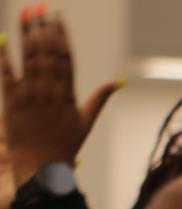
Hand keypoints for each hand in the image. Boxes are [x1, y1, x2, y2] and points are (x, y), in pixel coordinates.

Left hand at [0, 9, 119, 208]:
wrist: (42, 167)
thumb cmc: (65, 146)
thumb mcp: (86, 121)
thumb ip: (100, 98)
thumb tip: (119, 81)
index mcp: (69, 94)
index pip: (65, 57)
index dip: (61, 34)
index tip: (57, 17)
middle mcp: (51, 91)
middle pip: (47, 52)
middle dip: (43, 27)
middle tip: (39, 8)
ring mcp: (31, 95)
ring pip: (29, 57)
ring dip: (26, 32)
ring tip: (25, 13)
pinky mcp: (12, 101)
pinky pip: (7, 72)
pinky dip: (5, 54)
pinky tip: (4, 38)